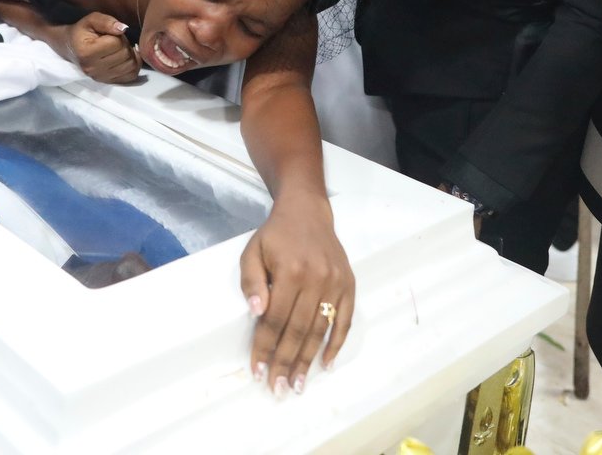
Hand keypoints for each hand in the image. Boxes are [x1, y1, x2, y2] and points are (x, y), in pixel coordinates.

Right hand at [68, 12, 140, 83]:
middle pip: (125, 55)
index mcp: (87, 52)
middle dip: (125, 44)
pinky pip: (131, 75)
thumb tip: (123, 29)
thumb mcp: (91, 20)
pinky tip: (125, 57)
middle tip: (116, 40)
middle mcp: (93, 69)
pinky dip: (133, 65)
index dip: (118, 35)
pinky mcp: (108, 82)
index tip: (111, 33)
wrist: (72, 47)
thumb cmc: (82, 32)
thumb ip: (107, 22)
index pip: (116, 43)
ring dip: (130, 55)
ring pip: (131, 66)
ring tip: (119, 49)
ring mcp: (100, 78)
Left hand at [240, 194, 354, 395]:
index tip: (258, 371)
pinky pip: (345, 321)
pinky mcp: (349, 285)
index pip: (275, 319)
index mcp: (290, 271)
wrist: (307, 211)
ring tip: (298, 385)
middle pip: (298, 330)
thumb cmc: (275, 235)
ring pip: (321, 330)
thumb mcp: (253, 252)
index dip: (265, 347)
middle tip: (278, 390)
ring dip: (309, 360)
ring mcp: (336, 283)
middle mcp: (316, 278)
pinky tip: (326, 364)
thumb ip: (252, 282)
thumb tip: (257, 313)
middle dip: (286, 363)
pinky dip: (336, 344)